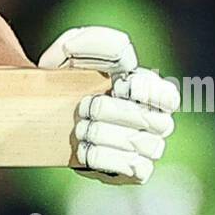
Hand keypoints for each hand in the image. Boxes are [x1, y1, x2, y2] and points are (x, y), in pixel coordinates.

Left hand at [40, 26, 179, 184]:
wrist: (44, 114)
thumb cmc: (66, 78)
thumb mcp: (71, 51)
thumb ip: (95, 43)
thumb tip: (127, 59)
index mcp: (149, 89)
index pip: (169, 96)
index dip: (148, 92)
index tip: (118, 85)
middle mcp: (156, 120)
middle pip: (153, 121)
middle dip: (113, 113)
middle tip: (83, 108)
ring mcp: (148, 147)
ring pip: (142, 145)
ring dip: (104, 136)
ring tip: (80, 129)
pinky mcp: (135, 171)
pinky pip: (135, 169)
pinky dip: (106, 158)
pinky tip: (85, 149)